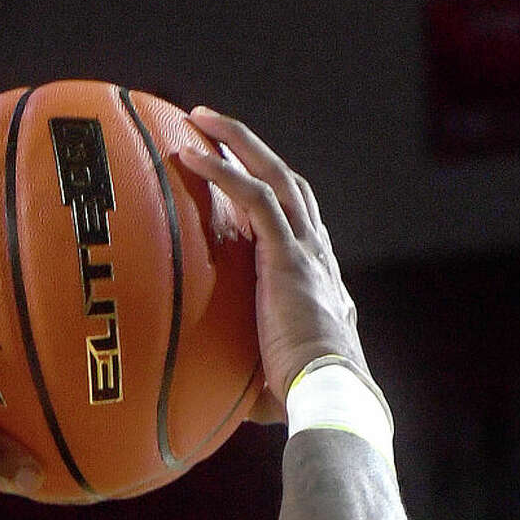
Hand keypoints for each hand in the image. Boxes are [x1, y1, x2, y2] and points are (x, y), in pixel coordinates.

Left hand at [172, 107, 363, 404]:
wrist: (330, 397)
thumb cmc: (299, 402)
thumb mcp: (265, 377)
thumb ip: (240, 371)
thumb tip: (203, 399)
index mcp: (314, 277)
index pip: (293, 220)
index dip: (266, 191)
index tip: (234, 174)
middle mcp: (316, 254)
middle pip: (286, 182)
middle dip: (251, 148)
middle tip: (210, 125)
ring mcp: (306, 251)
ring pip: (274, 176)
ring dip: (236, 142)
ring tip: (199, 118)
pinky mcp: (290, 258)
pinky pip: (254, 200)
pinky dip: (223, 173)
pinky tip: (189, 156)